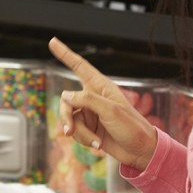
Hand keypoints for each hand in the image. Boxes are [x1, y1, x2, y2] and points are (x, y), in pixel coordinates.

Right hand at [49, 37, 157, 170]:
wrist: (140, 151)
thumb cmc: (131, 127)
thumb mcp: (110, 110)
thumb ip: (86, 100)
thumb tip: (65, 95)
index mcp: (100, 86)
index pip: (79, 66)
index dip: (65, 54)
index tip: (53, 41)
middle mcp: (93, 98)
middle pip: (66, 102)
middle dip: (66, 118)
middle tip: (69, 131)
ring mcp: (90, 113)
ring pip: (69, 119)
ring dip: (80, 133)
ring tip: (96, 141)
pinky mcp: (88, 128)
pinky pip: (75, 132)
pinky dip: (84, 139)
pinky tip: (98, 145)